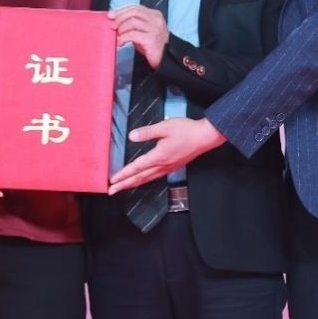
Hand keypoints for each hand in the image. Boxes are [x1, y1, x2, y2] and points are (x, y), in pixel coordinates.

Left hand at [107, 117, 224, 193]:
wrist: (205, 137)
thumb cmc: (186, 130)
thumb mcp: (164, 127)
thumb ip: (147, 132)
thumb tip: (131, 136)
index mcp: (159, 156)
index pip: (136, 167)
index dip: (123, 174)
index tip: (112, 181)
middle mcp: (162, 165)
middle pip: (140, 178)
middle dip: (125, 184)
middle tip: (112, 191)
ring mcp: (168, 168)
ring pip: (147, 179)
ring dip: (133, 184)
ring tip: (123, 188)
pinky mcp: (173, 167)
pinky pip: (155, 177)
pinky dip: (145, 181)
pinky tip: (142, 180)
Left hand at [110, 4, 168, 68]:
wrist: (165, 59)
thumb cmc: (152, 45)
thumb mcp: (144, 30)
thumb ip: (134, 23)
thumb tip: (115, 19)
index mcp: (155, 15)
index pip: (135, 7)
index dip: (121, 10)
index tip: (111, 15)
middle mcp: (155, 20)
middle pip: (133, 12)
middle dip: (119, 18)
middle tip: (112, 26)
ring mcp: (154, 29)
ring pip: (132, 21)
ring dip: (121, 28)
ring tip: (117, 36)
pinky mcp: (151, 39)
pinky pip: (132, 34)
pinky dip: (123, 38)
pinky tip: (120, 42)